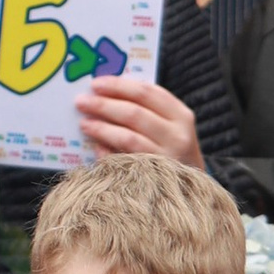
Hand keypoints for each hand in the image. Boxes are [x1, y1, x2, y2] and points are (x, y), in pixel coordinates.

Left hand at [74, 76, 202, 167]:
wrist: (191, 189)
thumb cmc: (172, 150)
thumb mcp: (170, 126)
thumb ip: (146, 109)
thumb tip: (104, 95)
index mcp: (181, 115)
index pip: (146, 92)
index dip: (119, 86)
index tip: (95, 84)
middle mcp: (177, 136)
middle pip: (134, 113)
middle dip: (104, 105)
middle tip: (81, 102)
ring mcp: (166, 159)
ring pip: (128, 137)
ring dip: (102, 128)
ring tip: (84, 123)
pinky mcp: (154, 178)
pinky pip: (124, 161)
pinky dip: (107, 153)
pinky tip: (96, 148)